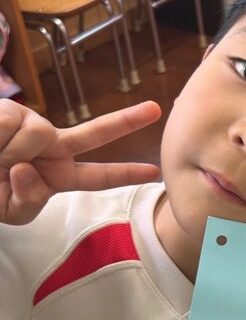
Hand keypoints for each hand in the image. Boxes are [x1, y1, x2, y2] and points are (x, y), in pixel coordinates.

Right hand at [0, 100, 161, 224]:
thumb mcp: (10, 210)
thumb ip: (27, 201)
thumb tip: (30, 169)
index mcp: (57, 175)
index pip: (97, 177)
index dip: (125, 174)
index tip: (154, 173)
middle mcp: (52, 147)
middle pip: (95, 133)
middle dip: (127, 121)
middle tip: (156, 110)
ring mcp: (34, 126)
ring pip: (39, 134)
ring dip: (10, 152)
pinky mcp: (13, 110)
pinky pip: (11, 126)